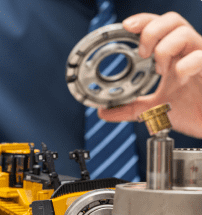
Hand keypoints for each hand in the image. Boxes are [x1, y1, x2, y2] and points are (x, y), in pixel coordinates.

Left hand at [98, 12, 201, 138]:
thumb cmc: (192, 110)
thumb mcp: (154, 109)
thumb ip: (129, 109)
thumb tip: (104, 112)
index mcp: (173, 56)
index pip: (158, 26)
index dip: (142, 21)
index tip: (125, 26)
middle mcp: (187, 52)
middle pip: (171, 20)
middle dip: (151, 31)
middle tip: (142, 52)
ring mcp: (200, 57)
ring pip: (184, 32)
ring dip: (165, 48)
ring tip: (160, 70)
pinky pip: (201, 57)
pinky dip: (186, 64)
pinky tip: (178, 77)